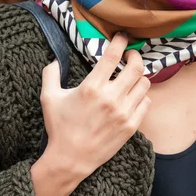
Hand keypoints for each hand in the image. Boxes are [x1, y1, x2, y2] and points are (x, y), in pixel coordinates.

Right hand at [40, 32, 151, 179]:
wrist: (71, 159)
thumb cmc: (59, 128)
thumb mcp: (49, 98)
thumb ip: (50, 74)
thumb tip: (54, 60)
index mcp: (91, 87)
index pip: (112, 56)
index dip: (120, 42)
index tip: (122, 37)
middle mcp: (111, 98)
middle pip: (135, 67)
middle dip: (135, 56)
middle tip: (131, 55)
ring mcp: (123, 113)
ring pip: (144, 84)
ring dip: (138, 76)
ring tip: (131, 77)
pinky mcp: (131, 126)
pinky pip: (146, 103)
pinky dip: (142, 96)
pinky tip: (133, 96)